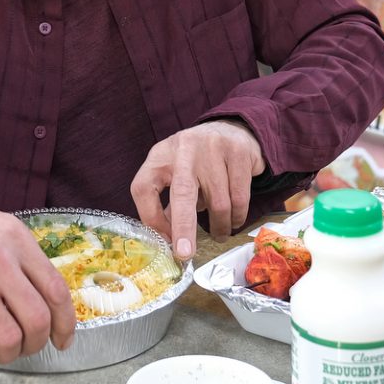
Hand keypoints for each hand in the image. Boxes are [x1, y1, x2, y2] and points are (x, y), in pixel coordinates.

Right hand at [0, 176, 74, 377]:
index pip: (56, 290)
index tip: (62, 340)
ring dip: (8, 355)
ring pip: (7, 340)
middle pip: (37, 320)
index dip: (65, 324)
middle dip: (36, 344)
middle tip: (25, 346)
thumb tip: (47, 299)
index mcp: (14, 239)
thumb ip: (22, 256)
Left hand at [130, 121, 265, 259]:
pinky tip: (234, 219)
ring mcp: (213, 148)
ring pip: (218, 202)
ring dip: (220, 227)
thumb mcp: (176, 174)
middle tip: (185, 254)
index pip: (144, 187)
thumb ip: (168, 204)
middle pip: (182, 193)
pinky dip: (237, 217)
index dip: (150, 218)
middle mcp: (184, 148)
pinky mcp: (238, 153)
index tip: (163, 240)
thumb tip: (166, 242)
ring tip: (220, 233)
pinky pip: (239, 198)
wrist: (233, 129)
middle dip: (183, 228)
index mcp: (161, 155)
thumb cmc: (198, 162)